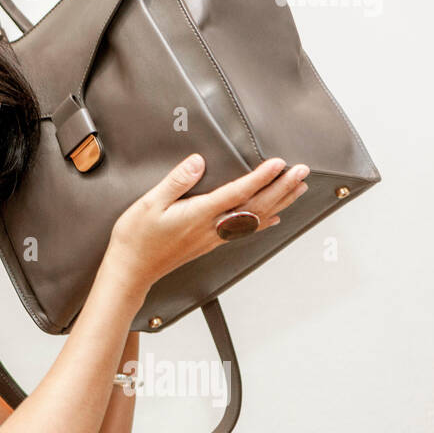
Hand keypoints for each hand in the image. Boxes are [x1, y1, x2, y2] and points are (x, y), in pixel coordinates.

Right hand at [103, 153, 309, 290]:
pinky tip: (275, 218)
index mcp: (199, 214)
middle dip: (281, 187)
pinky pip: (245, 231)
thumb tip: (197, 162)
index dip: (260, 177)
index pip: (237, 193)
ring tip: (298, 188)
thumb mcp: (149, 203)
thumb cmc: (136, 238)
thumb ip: (176, 181)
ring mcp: (213, 238)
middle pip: (255, 206)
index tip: (279, 164)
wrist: (131, 270)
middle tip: (301, 171)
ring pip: (255, 219)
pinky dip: (264, 222)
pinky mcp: (210, 244)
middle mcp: (212, 228)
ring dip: (279, 202)